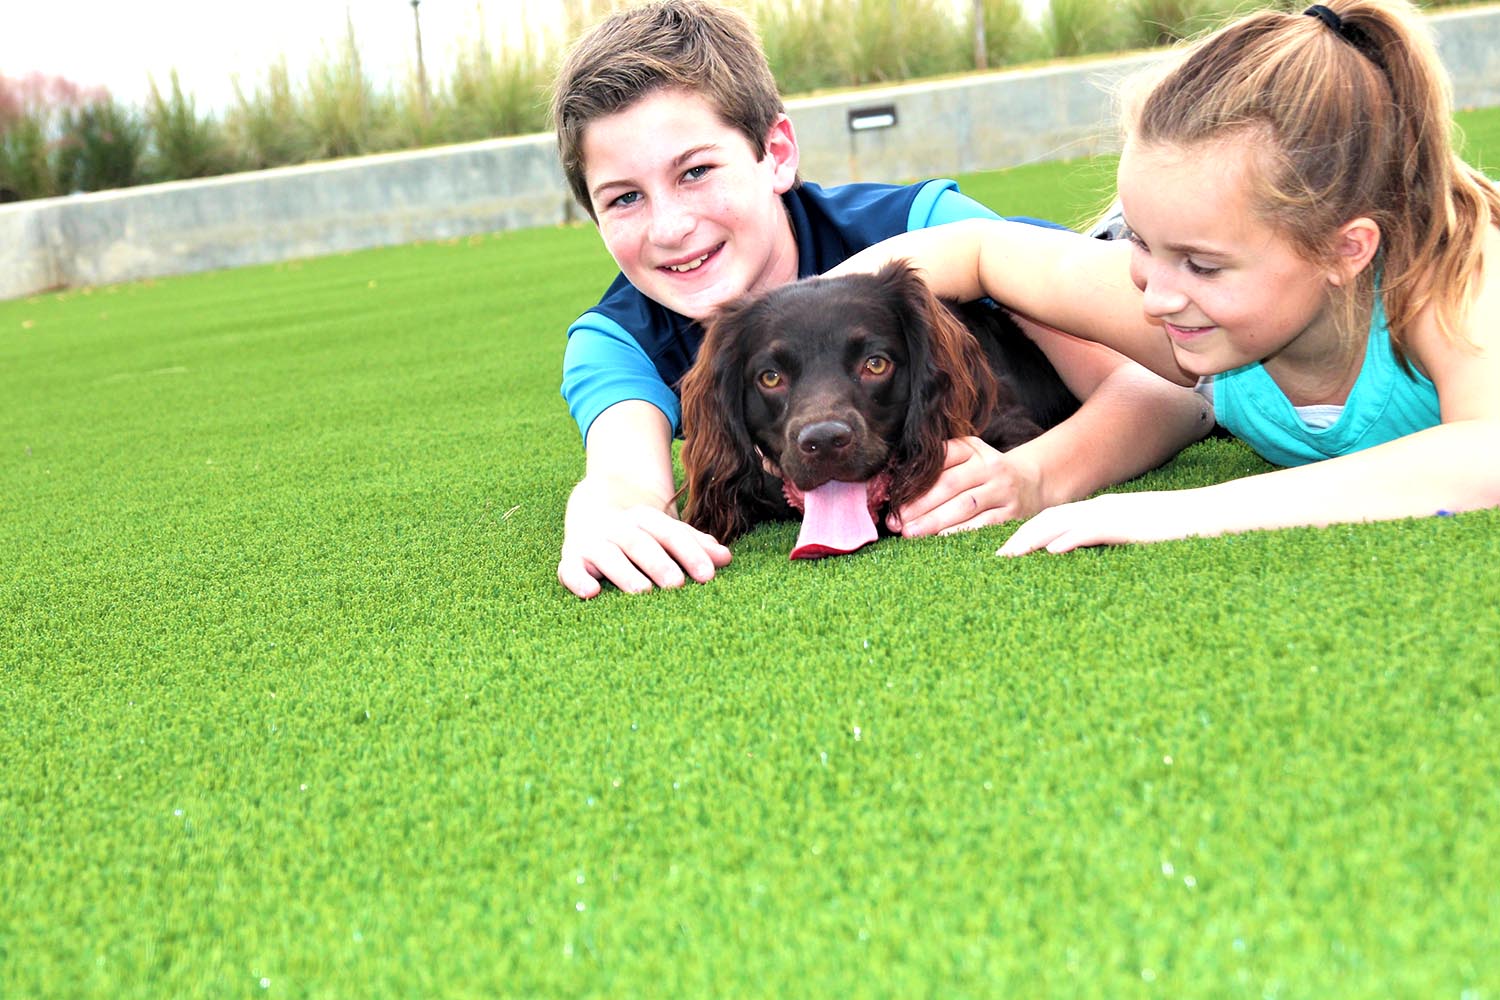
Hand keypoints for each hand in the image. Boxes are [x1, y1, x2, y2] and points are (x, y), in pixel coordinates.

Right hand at [558, 503, 731, 598]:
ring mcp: (593, 542)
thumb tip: (726, 558)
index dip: (690, 553)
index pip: (670, 533)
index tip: (708, 575)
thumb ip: (694, 545)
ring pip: (608, 555)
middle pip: (639, 542)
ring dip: (624, 573)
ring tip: (641, 591)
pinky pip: (570, 569)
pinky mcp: (571, 559)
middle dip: (658, 563)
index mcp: (645, 519)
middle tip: (677, 585)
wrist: (589, 507)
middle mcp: (618, 528)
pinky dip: (578, 580)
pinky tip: (591, 593)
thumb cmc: (638, 532)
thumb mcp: (665, 532)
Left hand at [888, 436, 1044, 536]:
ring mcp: (1002, 490)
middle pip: (949, 485)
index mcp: (972, 448)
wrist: (1031, 482)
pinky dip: (959, 534)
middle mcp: (989, 466)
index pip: (940, 460)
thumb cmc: (984, 474)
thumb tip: (896, 486)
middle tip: (896, 522)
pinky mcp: (1012, 513)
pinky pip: (982, 525)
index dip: (914, 480)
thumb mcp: (966, 458)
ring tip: (910, 533)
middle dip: (919, 506)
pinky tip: (938, 541)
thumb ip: (938, 466)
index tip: (893, 497)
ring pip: (964, 506)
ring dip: (934, 522)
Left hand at [997, 489, 1205, 555]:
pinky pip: (1092, 531)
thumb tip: (1081, 554)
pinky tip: (1050, 552)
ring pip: (1061, 523)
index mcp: (1100, 510)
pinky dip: (1069, 539)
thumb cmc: (1173, 529)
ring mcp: (1113, 515)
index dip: (1026, 532)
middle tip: (996, 558)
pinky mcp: (1128, 526)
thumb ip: (1107, 539)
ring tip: (1009, 556)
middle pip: (1047, 518)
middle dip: (1018, 537)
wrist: (1208, 514)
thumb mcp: (1133, 533)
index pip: (1052, 518)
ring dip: (1031, 539)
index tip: (1005, 550)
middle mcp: (1100, 508)